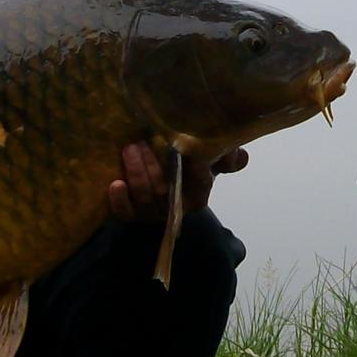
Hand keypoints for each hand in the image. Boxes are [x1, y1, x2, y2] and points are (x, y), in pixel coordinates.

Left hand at [108, 142, 244, 222]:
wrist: (162, 173)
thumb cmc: (187, 164)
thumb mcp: (209, 157)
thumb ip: (226, 155)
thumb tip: (240, 157)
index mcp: (198, 195)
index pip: (201, 182)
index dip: (194, 166)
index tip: (182, 146)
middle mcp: (177, 208)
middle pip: (166, 191)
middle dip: (152, 167)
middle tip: (141, 142)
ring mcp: (154, 213)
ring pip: (146, 199)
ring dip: (136, 174)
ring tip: (129, 149)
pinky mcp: (134, 215)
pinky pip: (126, 213)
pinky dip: (120, 201)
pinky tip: (115, 183)